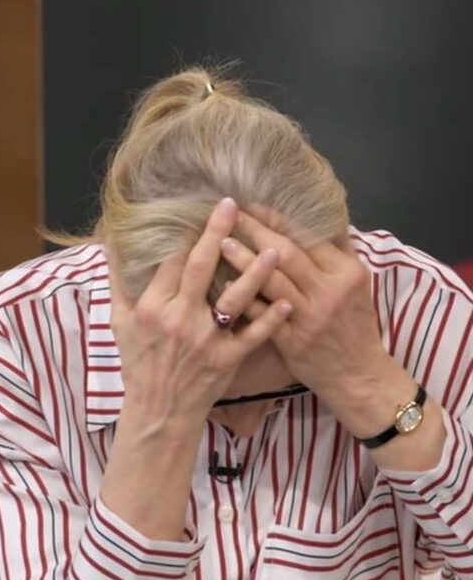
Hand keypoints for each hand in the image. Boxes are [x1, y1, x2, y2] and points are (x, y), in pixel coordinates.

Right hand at [108, 198, 293, 435]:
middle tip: (232, 205)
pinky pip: (254, 335)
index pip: (171, 261)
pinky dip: (272, 319)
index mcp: (152, 307)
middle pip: (201, 268)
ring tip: (275, 248)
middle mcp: (179, 319)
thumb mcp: (119, 321)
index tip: (199, 209)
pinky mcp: (227, 359)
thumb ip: (118, 281)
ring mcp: (206, 339)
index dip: (186, 234)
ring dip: (256, 272)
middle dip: (216, 233)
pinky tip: (288, 301)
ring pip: (234, 299)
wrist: (157, 411)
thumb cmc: (138, 363)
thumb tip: (109, 244)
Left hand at [221, 206, 395, 415]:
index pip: (308, 236)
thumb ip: (338, 252)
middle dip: (256, 231)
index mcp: (346, 272)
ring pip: (272, 281)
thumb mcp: (356, 285)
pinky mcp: (292, 340)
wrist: (358, 375)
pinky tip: (223, 285)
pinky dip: (244, 299)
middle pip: (287, 253)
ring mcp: (310, 316)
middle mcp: (329, 290)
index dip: (278, 219)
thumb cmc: (354, 326)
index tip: (253, 205)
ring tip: (221, 242)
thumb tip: (320, 216)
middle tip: (230, 215)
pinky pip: (263, 315)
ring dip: (244, 260)